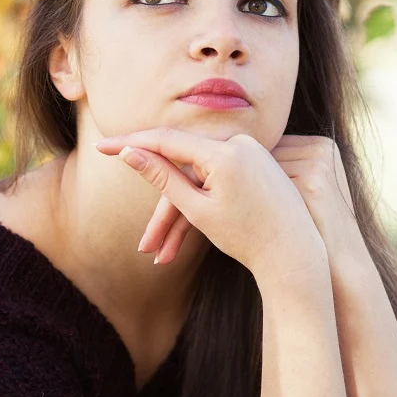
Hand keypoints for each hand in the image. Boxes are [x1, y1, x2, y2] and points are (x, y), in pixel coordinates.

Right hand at [94, 128, 328, 282]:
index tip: (101, 145)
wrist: (295, 255)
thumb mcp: (197, 210)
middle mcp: (240, 143)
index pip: (165, 140)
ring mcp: (251, 151)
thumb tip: (129, 152)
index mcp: (224, 153)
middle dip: (164, 212)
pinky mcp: (257, 162)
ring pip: (199, 178)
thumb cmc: (247, 237)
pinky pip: (219, 178)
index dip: (130, 143)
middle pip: (183, 169)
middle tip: (145, 245)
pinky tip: (189, 239)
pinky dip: (202, 204)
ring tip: (168, 256)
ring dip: (182, 215)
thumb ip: (162, 177)